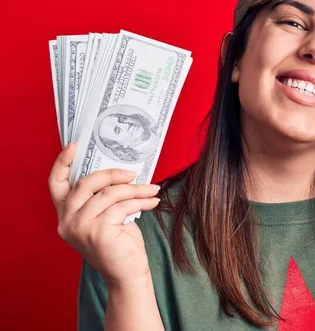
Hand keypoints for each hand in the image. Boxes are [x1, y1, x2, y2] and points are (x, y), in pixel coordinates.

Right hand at [48, 143, 160, 285]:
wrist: (128, 273)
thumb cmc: (119, 243)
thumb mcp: (107, 215)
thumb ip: (103, 197)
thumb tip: (121, 171)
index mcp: (66, 215)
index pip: (56, 184)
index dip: (62, 163)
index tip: (74, 146)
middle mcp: (67, 221)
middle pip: (87, 183)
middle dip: (113, 174)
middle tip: (134, 174)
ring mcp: (80, 227)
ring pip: (109, 194)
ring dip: (135, 189)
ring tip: (152, 190)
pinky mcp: (98, 232)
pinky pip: (122, 206)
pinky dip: (141, 200)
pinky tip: (153, 201)